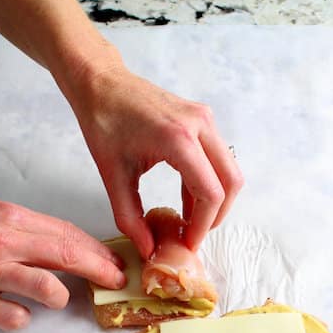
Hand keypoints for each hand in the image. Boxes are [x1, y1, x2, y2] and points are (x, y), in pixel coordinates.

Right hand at [0, 195, 124, 329]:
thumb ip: (24, 226)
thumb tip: (61, 242)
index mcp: (9, 217)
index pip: (67, 234)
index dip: (96, 251)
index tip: (114, 261)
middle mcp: (2, 243)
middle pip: (67, 257)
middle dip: (100, 271)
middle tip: (117, 281)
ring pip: (47, 289)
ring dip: (61, 297)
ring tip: (57, 298)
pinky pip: (13, 317)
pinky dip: (22, 318)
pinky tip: (16, 311)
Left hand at [72, 65, 243, 257]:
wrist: (102, 83)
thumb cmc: (104, 122)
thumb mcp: (112, 177)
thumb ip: (130, 218)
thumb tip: (148, 248)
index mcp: (178, 139)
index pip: (210, 193)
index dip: (203, 225)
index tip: (188, 243)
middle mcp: (199, 126)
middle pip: (230, 183)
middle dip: (216, 216)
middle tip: (195, 235)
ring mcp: (205, 120)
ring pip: (229, 172)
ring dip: (215, 201)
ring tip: (190, 221)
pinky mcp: (203, 120)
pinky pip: (218, 159)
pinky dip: (209, 184)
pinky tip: (188, 200)